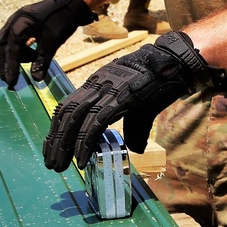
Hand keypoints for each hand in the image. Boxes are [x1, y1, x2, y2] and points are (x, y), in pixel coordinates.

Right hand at [0, 0, 95, 88]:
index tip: (11, 83)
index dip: (10, 69)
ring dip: (10, 57)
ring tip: (23, 66)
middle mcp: (13, 22)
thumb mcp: (52, 43)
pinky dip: (16, 50)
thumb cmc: (62, 21)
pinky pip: (11, 39)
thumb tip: (36, 80)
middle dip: (2, 64)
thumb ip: (42, 61)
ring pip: (4, 43)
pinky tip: (29, 55)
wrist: (70, 4)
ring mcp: (15, 21)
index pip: (11, 52)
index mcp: (19, 26)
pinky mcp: (20, 22)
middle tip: (8, 79)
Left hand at [42, 31, 223, 171]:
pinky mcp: (121, 98)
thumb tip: (134, 148)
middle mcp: (97, 85)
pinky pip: (96, 123)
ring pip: (76, 118)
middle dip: (55, 140)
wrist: (176, 62)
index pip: (68, 106)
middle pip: (66, 113)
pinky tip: (80, 159)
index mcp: (97, 84)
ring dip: (65, 144)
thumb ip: (132, 126)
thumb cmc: (159, 81)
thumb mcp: (139, 104)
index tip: (51, 147)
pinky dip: (85, 142)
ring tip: (59, 165)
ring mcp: (108, 90)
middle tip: (50, 163)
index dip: (56, 128)